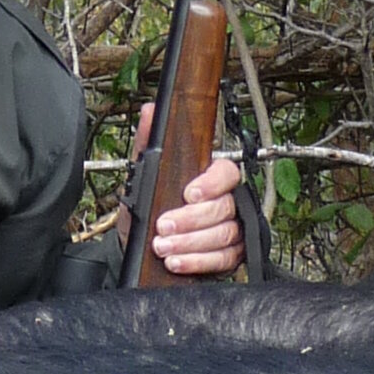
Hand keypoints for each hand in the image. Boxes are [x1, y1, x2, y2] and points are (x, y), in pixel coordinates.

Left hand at [119, 104, 246, 277]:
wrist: (144, 244)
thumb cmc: (150, 206)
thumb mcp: (142, 175)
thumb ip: (147, 142)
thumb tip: (150, 111)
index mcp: (210, 178)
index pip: (226, 173)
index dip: (211, 183)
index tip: (189, 193)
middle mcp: (226, 202)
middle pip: (223, 208)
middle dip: (190, 220)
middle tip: (163, 227)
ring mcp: (231, 230)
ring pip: (224, 235)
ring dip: (190, 243)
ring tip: (163, 247)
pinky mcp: (229, 255)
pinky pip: (224, 259)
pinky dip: (198, 262)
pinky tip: (177, 261)